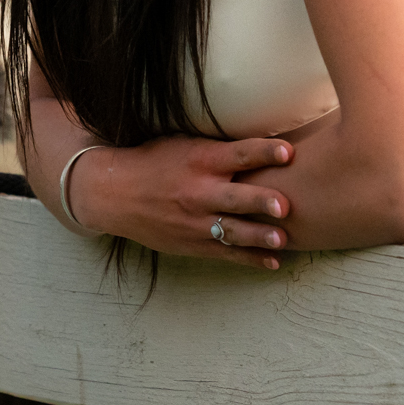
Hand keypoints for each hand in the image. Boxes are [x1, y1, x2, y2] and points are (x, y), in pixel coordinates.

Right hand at [69, 134, 294, 268]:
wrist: (115, 194)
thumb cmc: (155, 162)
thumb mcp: (183, 144)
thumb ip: (219, 148)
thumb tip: (261, 142)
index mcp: (199, 161)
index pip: (237, 154)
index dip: (263, 151)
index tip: (288, 151)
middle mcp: (199, 191)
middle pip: (236, 197)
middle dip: (260, 202)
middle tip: (284, 206)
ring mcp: (196, 222)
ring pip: (233, 231)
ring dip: (259, 236)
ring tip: (283, 240)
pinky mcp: (193, 244)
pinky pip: (226, 254)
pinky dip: (250, 259)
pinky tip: (273, 262)